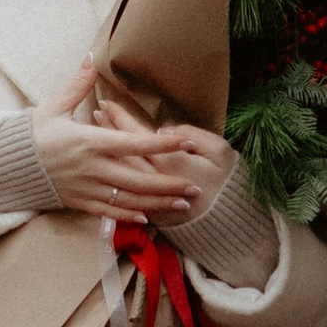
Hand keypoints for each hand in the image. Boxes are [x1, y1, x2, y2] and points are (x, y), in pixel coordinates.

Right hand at [29, 64, 233, 224]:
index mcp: (88, 141)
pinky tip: (149, 217)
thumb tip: (90, 57)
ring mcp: (85, 188)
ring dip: (158, 202)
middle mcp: (91, 167)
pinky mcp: (78, 202)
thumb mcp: (53, 106)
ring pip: (128, 199)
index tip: (186, 141)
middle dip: (169, 183)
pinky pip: (109, 212)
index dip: (162, 144)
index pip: (133, 143)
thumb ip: (78, 84)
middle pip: (138, 178)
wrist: (4, 167)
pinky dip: (130, 215)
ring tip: (183, 204)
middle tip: (196, 186)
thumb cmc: (30, 134)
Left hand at [93, 87, 237, 228]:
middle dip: (108, 131)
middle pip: (124, 152)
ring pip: (120, 172)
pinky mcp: (149, 213)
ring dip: (107, 152)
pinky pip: (124, 197)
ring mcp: (150, 199)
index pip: (138, 136)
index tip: (108, 103)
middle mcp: (155, 180)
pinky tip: (106, 167)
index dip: (121, 119)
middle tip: (96, 113)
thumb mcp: (220, 151)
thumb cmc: (228, 181)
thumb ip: (193, 136)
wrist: (230, 223)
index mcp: (171, 162)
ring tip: (96, 133)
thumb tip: (164, 131)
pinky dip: (112, 177)